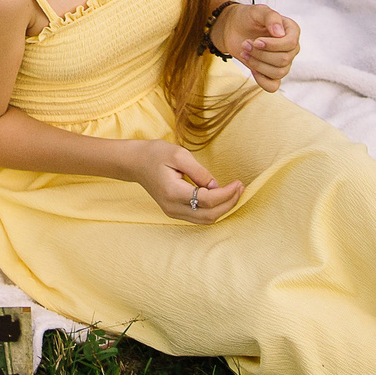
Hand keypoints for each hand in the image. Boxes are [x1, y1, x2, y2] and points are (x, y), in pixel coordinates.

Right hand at [122, 138, 242, 223]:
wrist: (135, 162)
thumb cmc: (155, 154)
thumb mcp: (179, 154)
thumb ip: (200, 172)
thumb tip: (216, 186)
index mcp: (173, 192)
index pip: (208, 200)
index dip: (227, 193)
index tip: (239, 182)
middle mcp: (173, 207)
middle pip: (209, 215)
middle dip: (229, 203)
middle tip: (241, 188)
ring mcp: (172, 212)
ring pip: (205, 220)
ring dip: (223, 209)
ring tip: (235, 193)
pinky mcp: (174, 211)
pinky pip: (199, 217)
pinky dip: (214, 210)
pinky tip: (222, 198)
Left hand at [213, 3, 298, 92]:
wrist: (234, 28)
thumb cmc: (247, 17)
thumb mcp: (257, 11)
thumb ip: (271, 17)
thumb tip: (280, 33)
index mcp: (292, 31)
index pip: (290, 44)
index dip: (272, 46)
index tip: (256, 41)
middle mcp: (291, 47)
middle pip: (283, 60)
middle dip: (260, 54)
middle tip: (245, 44)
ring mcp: (283, 61)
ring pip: (278, 73)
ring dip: (257, 64)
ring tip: (245, 52)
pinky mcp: (272, 72)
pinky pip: (273, 86)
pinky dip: (262, 81)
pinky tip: (251, 69)